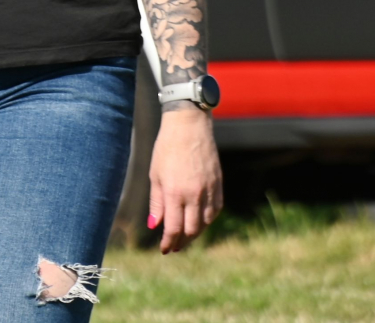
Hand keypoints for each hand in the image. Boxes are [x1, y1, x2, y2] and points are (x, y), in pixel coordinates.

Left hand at [147, 106, 222, 253]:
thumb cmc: (167, 148)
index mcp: (174, 192)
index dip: (168, 242)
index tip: (164, 249)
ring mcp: (209, 189)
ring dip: (195, 233)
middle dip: (181, 242)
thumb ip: (156, 203)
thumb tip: (155, 226)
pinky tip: (200, 221)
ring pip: (205, 223)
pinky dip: (207, 220)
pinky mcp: (218, 184)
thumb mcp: (155, 175)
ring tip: (185, 236)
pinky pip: (215, 210)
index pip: (174, 229)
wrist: (189, 126)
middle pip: (191, 231)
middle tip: (174, 246)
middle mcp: (194, 194)